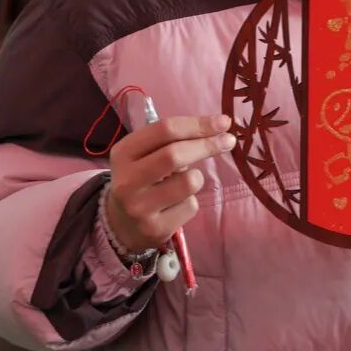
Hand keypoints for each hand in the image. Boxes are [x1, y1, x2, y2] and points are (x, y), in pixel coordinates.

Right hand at [106, 114, 234, 250]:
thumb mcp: (143, 154)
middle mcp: (128, 180)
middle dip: (207, 145)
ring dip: (196, 178)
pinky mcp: (155, 229)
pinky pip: (190, 206)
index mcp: (123, 153)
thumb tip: (217, 126)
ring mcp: (140, 207)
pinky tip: (175, 205)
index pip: (164, 130)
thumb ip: (171, 139)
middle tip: (229, 140)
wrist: (121, 225)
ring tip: (183, 182)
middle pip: (175, 155)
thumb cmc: (141, 179)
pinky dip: (190, 201)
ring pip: (189, 182)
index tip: (223, 122)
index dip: (198, 124)